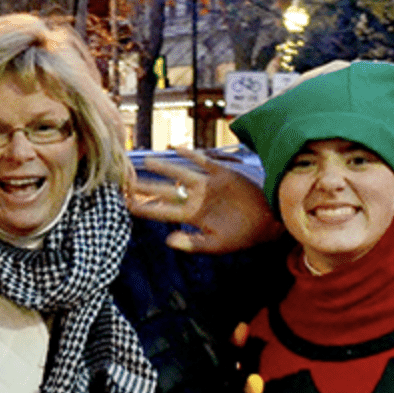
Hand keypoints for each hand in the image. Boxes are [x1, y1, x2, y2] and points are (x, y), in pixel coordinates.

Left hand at [129, 147, 284, 253]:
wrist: (268, 224)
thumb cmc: (241, 237)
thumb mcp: (216, 244)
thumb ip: (192, 243)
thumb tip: (168, 240)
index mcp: (192, 216)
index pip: (162, 211)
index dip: (145, 208)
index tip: (126, 205)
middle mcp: (196, 199)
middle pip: (166, 190)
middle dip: (147, 187)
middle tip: (125, 181)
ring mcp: (208, 186)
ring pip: (181, 174)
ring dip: (164, 167)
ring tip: (146, 161)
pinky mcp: (223, 175)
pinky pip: (204, 162)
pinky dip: (191, 154)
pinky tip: (176, 148)